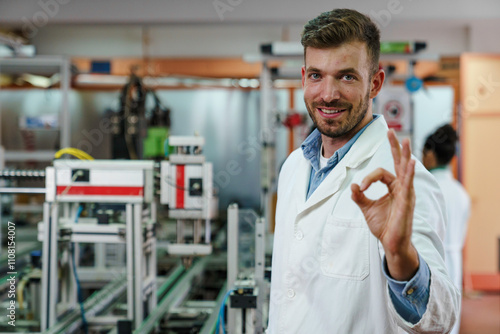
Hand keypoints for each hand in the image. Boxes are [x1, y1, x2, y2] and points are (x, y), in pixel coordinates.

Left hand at [351, 130, 418, 279]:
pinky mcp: (408, 202)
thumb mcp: (366, 208)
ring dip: (404, 154)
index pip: (381, 173)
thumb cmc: (383, 226)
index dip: (368, 179)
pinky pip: (409, 184)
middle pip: (399, 163)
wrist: (390, 243)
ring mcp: (407, 193)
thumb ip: (359, 196)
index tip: (360, 188)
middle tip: (392, 132)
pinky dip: (409, 173)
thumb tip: (352, 185)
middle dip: (395, 147)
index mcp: (393, 187)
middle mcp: (402, 187)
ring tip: (405, 140)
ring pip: (405, 170)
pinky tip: (410, 163)